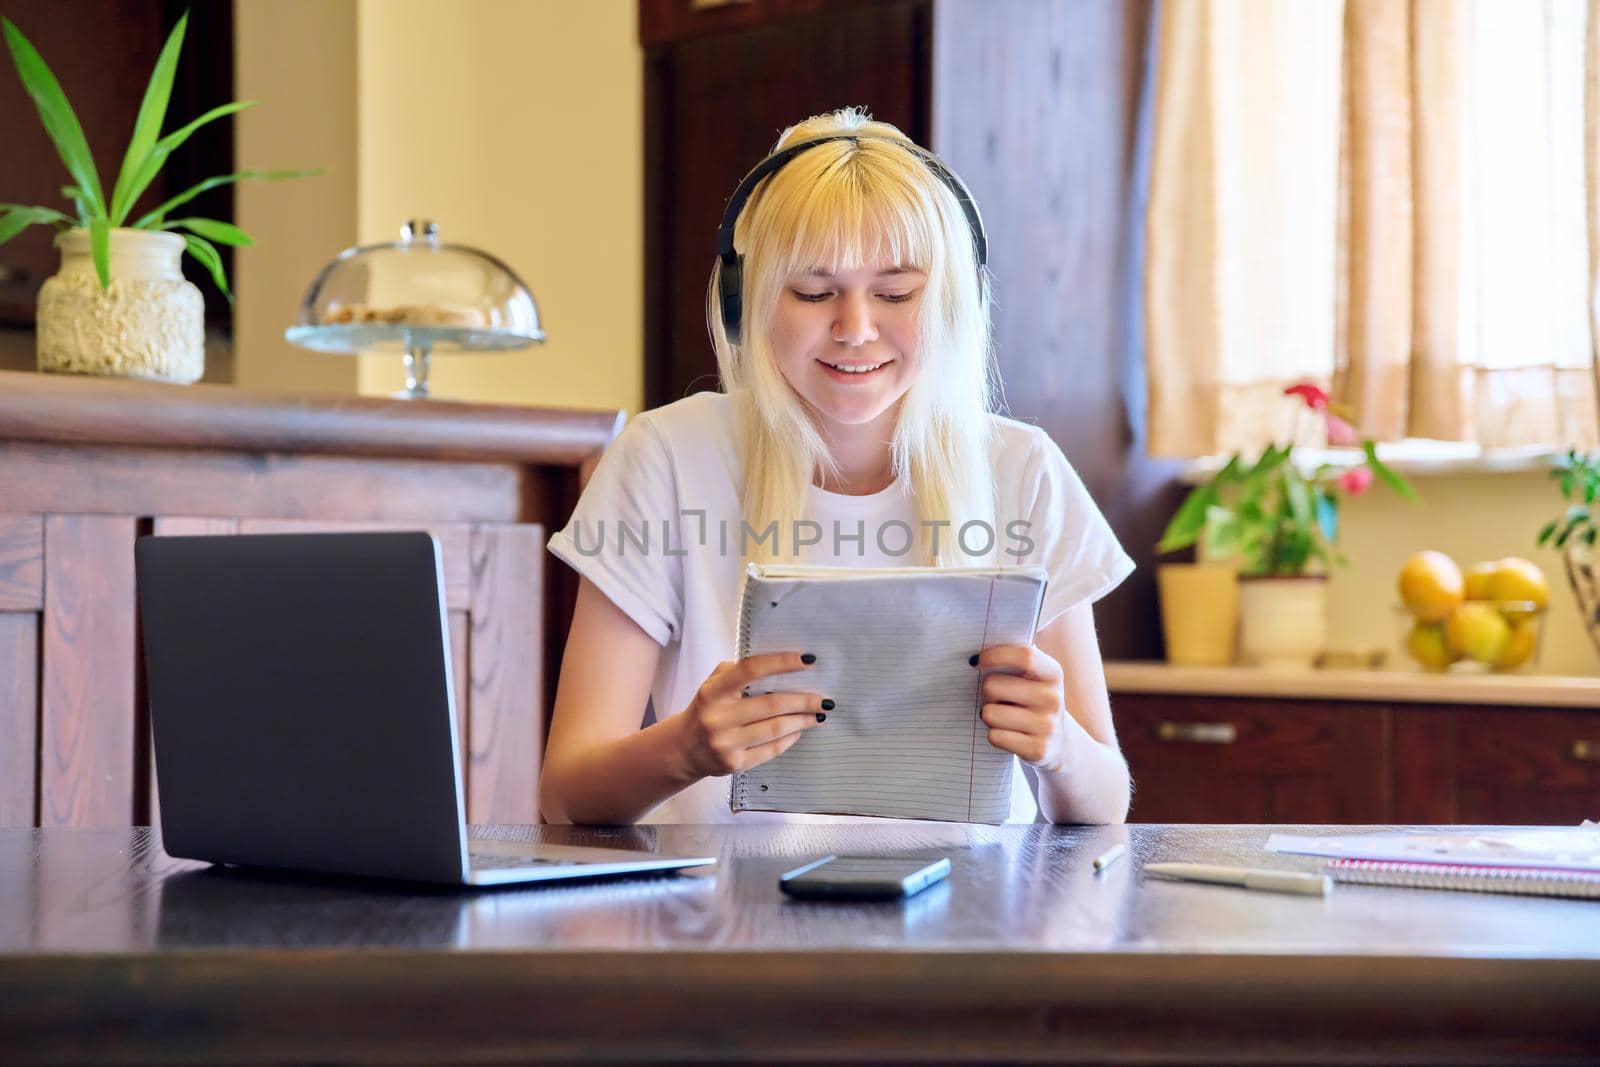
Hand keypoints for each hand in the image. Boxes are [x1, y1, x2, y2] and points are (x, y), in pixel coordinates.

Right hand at [674, 652, 828, 778]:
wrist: (684, 749)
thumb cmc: (707, 709)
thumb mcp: (713, 685)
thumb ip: (738, 671)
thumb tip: (781, 665)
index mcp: (713, 692)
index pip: (751, 670)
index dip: (781, 662)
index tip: (808, 660)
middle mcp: (718, 717)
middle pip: (772, 704)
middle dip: (804, 700)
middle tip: (824, 698)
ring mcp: (726, 743)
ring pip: (776, 728)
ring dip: (802, 720)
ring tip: (818, 714)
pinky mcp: (735, 764)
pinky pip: (771, 749)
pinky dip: (790, 738)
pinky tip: (800, 730)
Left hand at [972, 643, 1074, 771]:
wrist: (1059, 743)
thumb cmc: (1032, 701)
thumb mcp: (1033, 677)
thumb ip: (1012, 659)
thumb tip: (977, 650)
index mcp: (1053, 673)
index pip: (1025, 657)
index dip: (995, 655)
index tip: (975, 661)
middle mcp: (1053, 699)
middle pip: (992, 686)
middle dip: (985, 691)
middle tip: (995, 697)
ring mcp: (1047, 726)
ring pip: (990, 714)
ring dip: (988, 715)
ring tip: (1003, 716)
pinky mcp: (1038, 750)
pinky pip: (995, 736)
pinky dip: (994, 735)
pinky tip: (1008, 733)